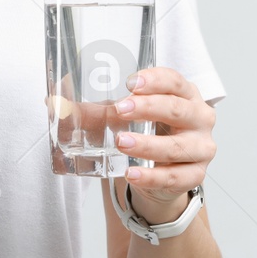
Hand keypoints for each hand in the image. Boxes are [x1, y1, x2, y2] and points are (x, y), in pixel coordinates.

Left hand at [111, 67, 215, 219]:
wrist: (161, 173)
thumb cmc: (147, 132)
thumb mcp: (127, 116)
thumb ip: (96, 108)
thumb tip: (54, 102)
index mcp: (186, 94)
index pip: (175, 81)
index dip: (155, 80)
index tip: (131, 83)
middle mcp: (200, 118)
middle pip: (178, 109)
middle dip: (148, 108)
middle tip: (120, 109)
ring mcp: (201, 148)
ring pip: (176, 146)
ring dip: (147, 145)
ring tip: (121, 142)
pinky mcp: (195, 175)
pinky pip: (174, 177)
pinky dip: (151, 176)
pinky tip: (132, 173)